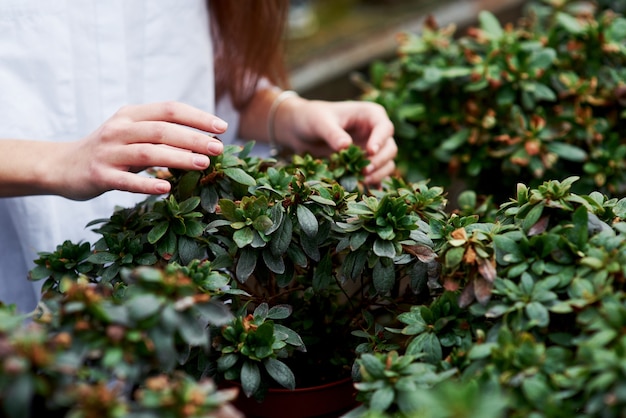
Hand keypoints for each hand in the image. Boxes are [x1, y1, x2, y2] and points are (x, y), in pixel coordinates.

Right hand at [57, 102, 225, 199]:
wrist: (62, 166)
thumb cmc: (110, 151)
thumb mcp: (133, 135)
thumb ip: (161, 135)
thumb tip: (205, 141)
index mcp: (131, 115)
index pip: (169, 109)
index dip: (197, 117)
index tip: (221, 127)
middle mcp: (119, 129)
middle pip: (162, 130)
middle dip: (193, 138)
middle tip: (218, 148)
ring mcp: (108, 152)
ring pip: (147, 152)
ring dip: (178, 157)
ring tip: (203, 164)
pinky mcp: (99, 175)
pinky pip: (126, 180)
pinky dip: (146, 183)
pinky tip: (166, 187)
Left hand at [276, 98, 396, 183]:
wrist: (300, 129)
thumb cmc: (312, 118)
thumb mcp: (320, 122)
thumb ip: (333, 133)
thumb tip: (346, 146)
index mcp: (370, 114)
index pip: (384, 127)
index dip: (380, 140)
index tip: (370, 152)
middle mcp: (374, 132)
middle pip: (389, 148)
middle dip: (380, 161)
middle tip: (364, 171)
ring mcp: (370, 148)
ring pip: (386, 163)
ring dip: (378, 173)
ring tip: (362, 181)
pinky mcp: (363, 163)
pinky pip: (375, 174)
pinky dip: (373, 182)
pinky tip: (365, 190)